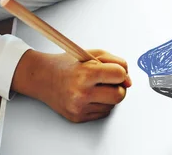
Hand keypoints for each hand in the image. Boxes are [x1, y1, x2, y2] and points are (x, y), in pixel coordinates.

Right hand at [12, 49, 131, 122]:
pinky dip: (101, 104)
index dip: (121, 72)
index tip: (117, 71)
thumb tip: (128, 81)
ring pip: (112, 105)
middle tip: (110, 81)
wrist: (42, 77)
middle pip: (119, 95)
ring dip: (109, 95)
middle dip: (119, 87)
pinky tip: (91, 95)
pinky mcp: (77, 117)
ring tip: (96, 86)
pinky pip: (102, 113)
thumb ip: (116, 63)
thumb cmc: (68, 64)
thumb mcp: (92, 54)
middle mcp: (81, 93)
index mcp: (86, 74)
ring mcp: (79, 107)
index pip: (119, 75)